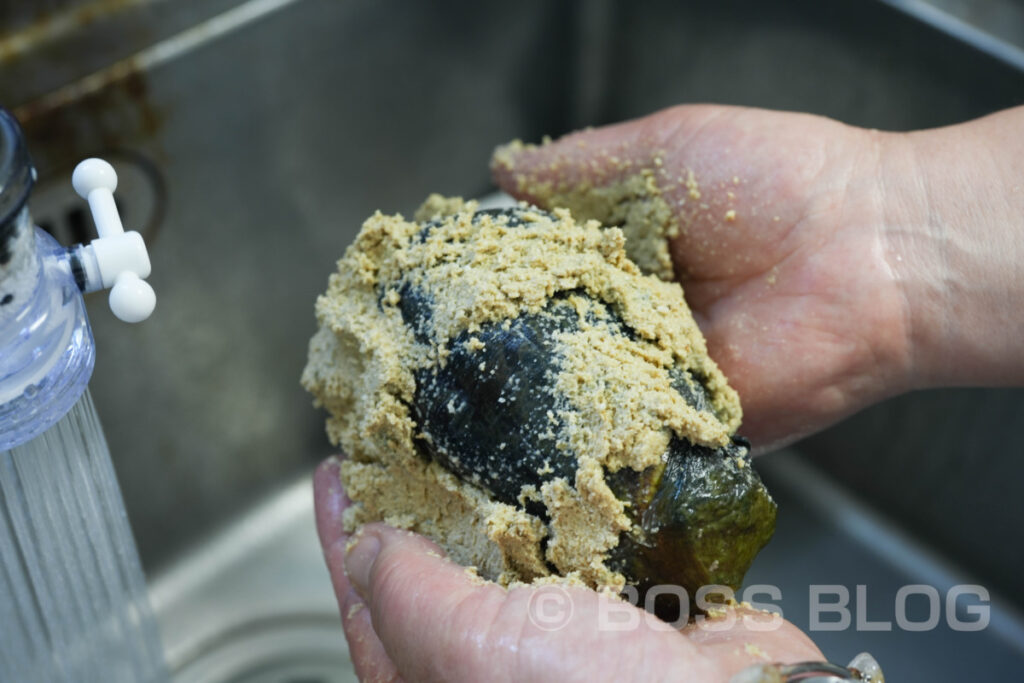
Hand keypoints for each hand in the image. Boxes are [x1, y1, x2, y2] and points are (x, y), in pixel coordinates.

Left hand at [315, 459, 822, 682]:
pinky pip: (576, 539)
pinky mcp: (621, 604)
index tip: (334, 471)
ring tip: (463, 424)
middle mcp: (496, 666)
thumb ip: (407, 595)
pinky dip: (561, 497)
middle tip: (395, 436)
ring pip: (507, 549)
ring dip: (488, 492)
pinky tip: (548, 451)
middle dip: (414, 505)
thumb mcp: (472, 650)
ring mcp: (561, 636)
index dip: (342, 535)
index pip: (367, 605)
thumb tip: (364, 549)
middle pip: (434, 572)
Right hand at [493, 104, 1023, 449]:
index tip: (442, 278)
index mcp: (627, 250)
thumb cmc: (777, 183)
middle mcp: (633, 314)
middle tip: (439, 339)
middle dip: (500, 335)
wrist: (868, 256)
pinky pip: (614, 428)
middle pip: (544, 332)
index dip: (494, 273)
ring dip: (536, 379)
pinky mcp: (677, 422)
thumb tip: (498, 171)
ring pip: (570, 384)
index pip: (538, 268)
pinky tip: (541, 412)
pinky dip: (583, 421)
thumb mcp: (665, 147)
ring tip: (473, 376)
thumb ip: (578, 164)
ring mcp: (653, 372)